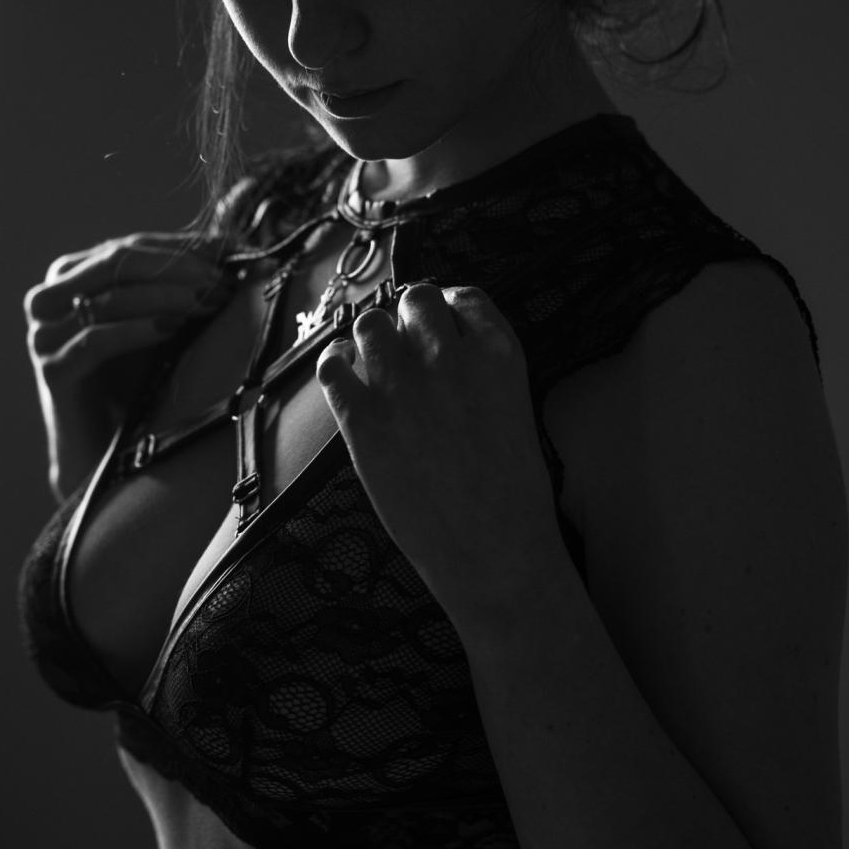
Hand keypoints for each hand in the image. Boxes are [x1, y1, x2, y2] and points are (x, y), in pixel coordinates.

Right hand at [23, 231, 235, 499]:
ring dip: (167, 297)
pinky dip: (138, 330)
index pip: (132, 246)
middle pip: (118, 263)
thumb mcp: (166, 321)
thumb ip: (189, 283)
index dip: (184, 249)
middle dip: (178, 270)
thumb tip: (247, 250)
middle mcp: (49, 297)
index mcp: (72, 274)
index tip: (235, 257)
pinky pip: (96, 340)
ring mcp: (45, 333)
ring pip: (110, 297)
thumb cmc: (139, 380)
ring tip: (210, 303)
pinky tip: (172, 329)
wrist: (109, 450)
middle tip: (223, 283)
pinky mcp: (52, 368)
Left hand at [315, 282, 563, 633]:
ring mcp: (402, 385)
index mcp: (497, 353)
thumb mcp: (516, 408)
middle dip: (408, 318)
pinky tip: (342, 371)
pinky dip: (334, 362)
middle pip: (415, 299)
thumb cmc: (512, 492)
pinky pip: (332, 365)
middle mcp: (448, 356)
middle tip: (405, 345)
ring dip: (372, 338)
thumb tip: (440, 345)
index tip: (438, 325)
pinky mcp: (362, 419)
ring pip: (370, 324)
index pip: (463, 298)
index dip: (447, 308)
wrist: (494, 551)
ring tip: (374, 362)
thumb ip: (481, 368)